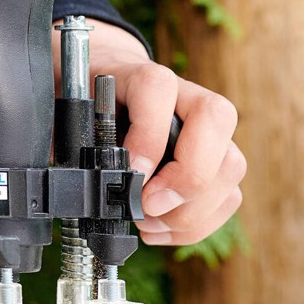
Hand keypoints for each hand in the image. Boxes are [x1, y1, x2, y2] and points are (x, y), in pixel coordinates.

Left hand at [87, 21, 244, 245]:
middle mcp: (185, 96)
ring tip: (149, 222)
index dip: (148, 134)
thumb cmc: (90, 105)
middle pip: (215, 120)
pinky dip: (197, 223)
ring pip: (231, 164)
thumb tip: (80, 181)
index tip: (131, 171)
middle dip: (186, 178)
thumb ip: (74, 136)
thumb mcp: (72, 112)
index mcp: (141, 76)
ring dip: (192, 209)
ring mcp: (208, 131)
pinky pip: (228, 197)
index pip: (158, 87)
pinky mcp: (217, 164)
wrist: (105, 93)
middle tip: (147, 206)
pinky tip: (161, 227)